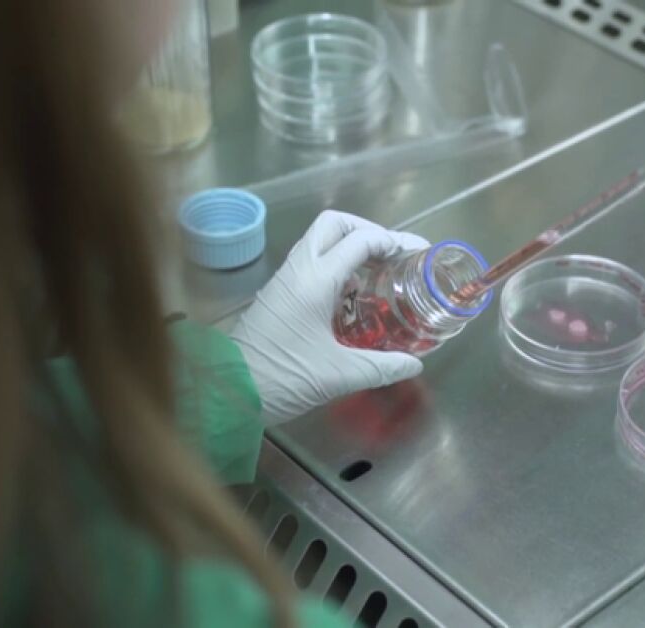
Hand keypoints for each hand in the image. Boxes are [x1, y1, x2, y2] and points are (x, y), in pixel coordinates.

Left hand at [230, 210, 429, 424]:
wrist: (229, 392)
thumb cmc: (283, 377)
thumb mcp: (339, 376)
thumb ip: (382, 367)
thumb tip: (414, 365)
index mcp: (314, 281)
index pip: (359, 239)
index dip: (391, 240)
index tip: (414, 255)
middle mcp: (298, 270)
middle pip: (334, 224)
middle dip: (367, 230)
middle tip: (391, 254)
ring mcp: (285, 280)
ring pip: (319, 241)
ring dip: (350, 247)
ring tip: (379, 272)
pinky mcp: (278, 294)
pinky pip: (311, 262)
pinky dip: (336, 265)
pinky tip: (354, 294)